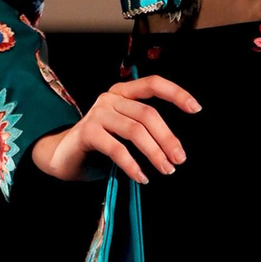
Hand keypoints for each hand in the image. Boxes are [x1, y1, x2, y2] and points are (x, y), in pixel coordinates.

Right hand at [31, 74, 200, 185]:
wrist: (64, 157)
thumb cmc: (100, 145)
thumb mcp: (125, 132)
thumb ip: (144, 129)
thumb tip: (174, 148)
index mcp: (122, 92)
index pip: (153, 84)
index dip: (176, 93)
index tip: (196, 108)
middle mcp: (110, 98)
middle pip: (147, 114)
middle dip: (168, 138)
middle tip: (179, 160)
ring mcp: (97, 113)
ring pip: (135, 130)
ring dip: (154, 153)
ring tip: (166, 170)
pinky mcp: (87, 132)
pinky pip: (116, 148)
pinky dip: (132, 165)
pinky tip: (142, 177)